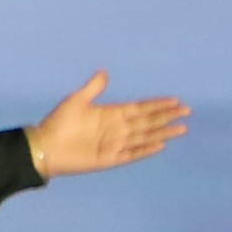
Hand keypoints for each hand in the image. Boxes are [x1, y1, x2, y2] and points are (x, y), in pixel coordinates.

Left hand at [27, 73, 190, 175]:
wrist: (44, 147)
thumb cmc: (58, 123)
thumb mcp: (76, 101)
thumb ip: (92, 89)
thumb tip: (104, 72)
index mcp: (110, 114)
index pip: (140, 108)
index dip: (157, 105)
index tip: (175, 100)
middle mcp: (117, 129)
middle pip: (147, 122)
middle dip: (166, 116)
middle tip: (186, 111)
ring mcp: (115, 144)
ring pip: (145, 137)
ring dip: (163, 132)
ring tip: (181, 129)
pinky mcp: (110, 159)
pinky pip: (132, 153)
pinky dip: (146, 149)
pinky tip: (160, 144)